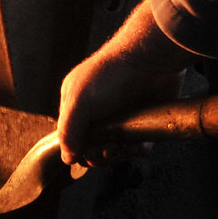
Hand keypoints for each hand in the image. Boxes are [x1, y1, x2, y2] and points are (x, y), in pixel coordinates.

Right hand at [57, 0, 198, 164]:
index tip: (92, 150)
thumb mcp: (79, 101)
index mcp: (77, 104)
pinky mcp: (143, 120)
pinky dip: (139, 149)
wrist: (150, 60)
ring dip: (121, 154)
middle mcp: (98, 112)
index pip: (73, 138)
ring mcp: (122, 116)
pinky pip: (139, 145)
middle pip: (95, 148)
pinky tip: (139, 143)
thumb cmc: (111, 74)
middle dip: (101, 154)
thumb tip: (67, 158)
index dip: (81, 150)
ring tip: (124, 144)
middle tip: (110, 148)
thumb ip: (68, 131)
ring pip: (118, 150)